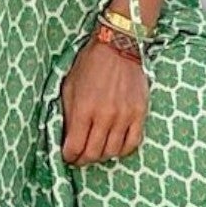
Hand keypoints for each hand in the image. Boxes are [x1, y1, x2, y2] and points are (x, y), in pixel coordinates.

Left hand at [58, 34, 147, 165]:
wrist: (118, 46)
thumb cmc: (89, 65)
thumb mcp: (69, 87)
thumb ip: (67, 114)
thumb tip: (66, 138)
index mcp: (84, 109)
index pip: (74, 147)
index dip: (68, 157)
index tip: (67, 156)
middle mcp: (105, 116)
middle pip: (93, 154)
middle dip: (83, 160)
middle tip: (79, 158)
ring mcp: (124, 116)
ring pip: (112, 152)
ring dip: (101, 156)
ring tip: (96, 151)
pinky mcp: (139, 113)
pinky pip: (132, 143)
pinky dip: (122, 151)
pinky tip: (114, 147)